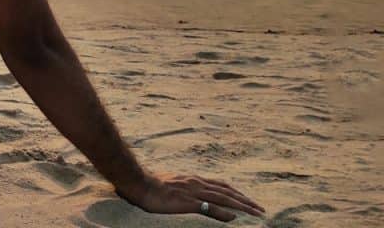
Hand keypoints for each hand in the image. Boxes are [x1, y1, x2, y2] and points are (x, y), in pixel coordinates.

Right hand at [117, 172, 264, 222]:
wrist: (140, 183)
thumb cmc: (151, 185)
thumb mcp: (172, 184)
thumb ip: (185, 190)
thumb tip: (193, 198)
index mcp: (193, 180)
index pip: (220, 185)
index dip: (235, 192)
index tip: (247, 199)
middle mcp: (197, 183)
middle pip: (227, 191)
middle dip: (245, 200)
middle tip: (260, 208)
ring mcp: (194, 192)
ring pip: (223, 198)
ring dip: (241, 205)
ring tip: (255, 213)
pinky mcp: (188, 201)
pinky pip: (210, 207)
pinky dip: (224, 212)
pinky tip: (234, 218)